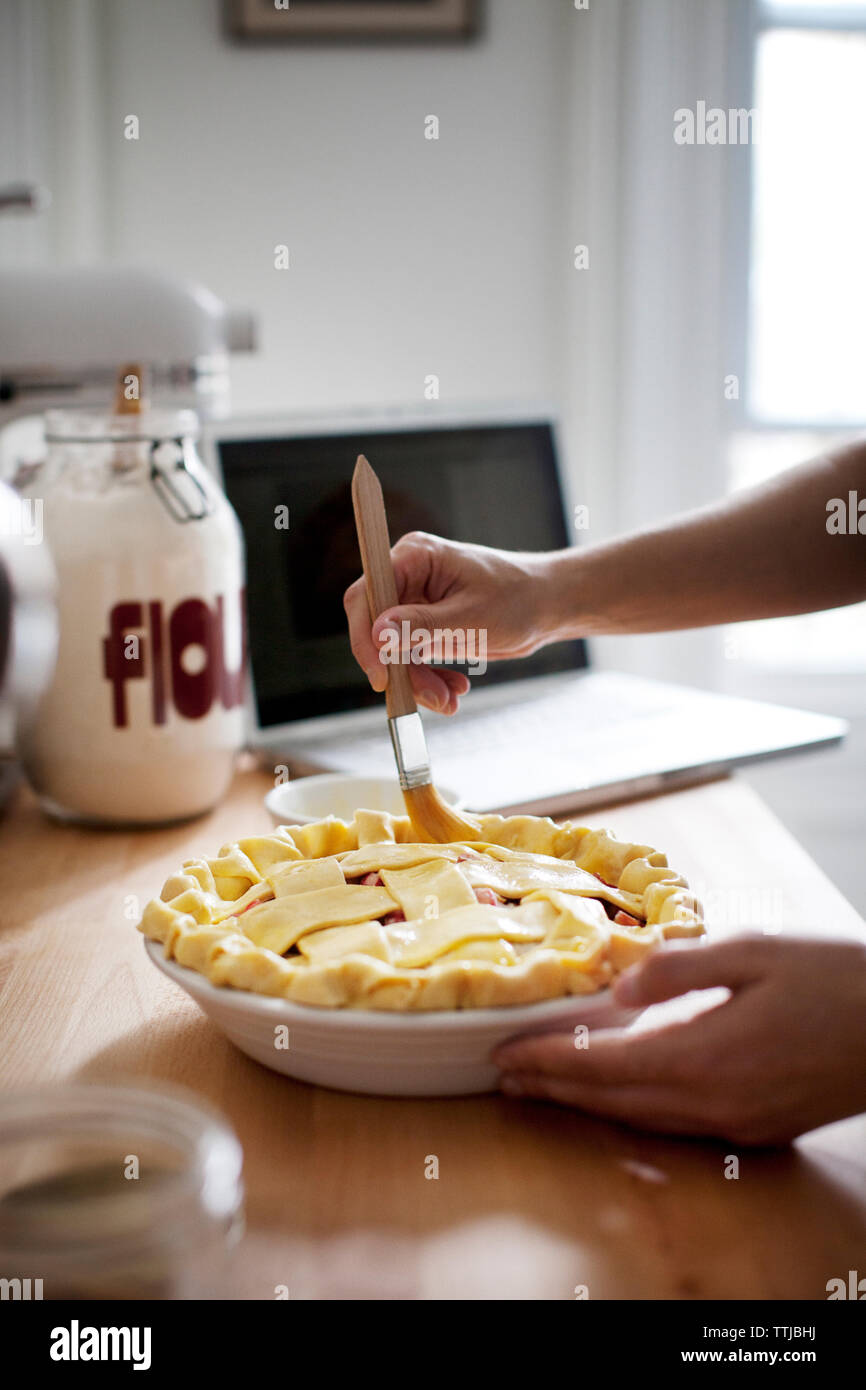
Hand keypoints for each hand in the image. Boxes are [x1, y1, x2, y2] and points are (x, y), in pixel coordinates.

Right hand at [343, 531, 552, 713]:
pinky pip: (410, 658)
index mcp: (415, 557)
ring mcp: (415, 601)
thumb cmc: (519, 599)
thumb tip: (378, 634)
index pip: (367, 595)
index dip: (365, 637)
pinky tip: (454, 689)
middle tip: (432, 697)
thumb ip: (422, 626)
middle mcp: (408, 575)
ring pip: (393, 651)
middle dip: (401, 669)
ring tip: (450, 699)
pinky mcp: (424, 624)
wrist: (548, 606)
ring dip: (417, 680)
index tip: (381, 676)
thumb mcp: (471, 617)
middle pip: (377, 629)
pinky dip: (428, 678)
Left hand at [493, 933, 865, 1144]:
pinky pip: (677, 1125)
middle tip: (504, 1075)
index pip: (604, 1065)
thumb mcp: (755, 951)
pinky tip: (619, 1090)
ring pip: (643, 1120)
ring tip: (544, 1084)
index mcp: (708, 1055)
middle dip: (554, 1088)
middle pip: (614, 1102)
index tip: (504, 1052)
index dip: (549, 1061)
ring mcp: (738, 1123)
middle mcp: (716, 1102)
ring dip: (588, 1103)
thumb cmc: (835, 979)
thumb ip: (680, 969)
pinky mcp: (757, 1128)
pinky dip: (633, 1109)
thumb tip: (619, 986)